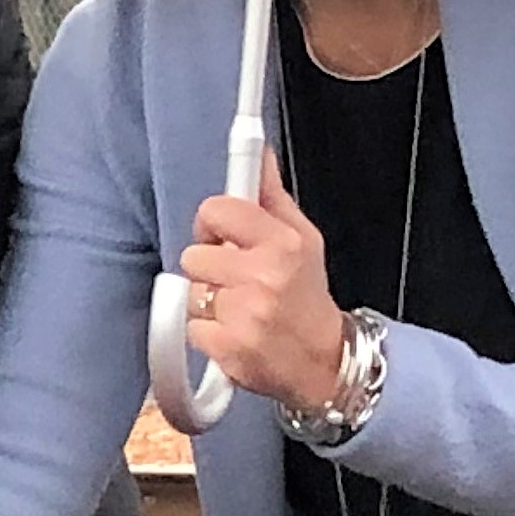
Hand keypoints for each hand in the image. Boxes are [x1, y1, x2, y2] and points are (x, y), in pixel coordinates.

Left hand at [181, 154, 347, 413]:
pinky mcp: (228, 347)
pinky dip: (207, 333)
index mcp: (282, 243)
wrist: (324, 361)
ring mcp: (245, 314)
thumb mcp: (303, 239)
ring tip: (239, 309)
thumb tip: (258, 154)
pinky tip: (235, 333)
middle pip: (194, 255)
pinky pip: (190, 327)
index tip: (222, 237)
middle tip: (237, 281)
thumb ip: (271, 197)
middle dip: (209, 268)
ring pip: (190, 293)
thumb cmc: (307, 297)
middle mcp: (264, 276)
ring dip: (207, 302)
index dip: (212, 224)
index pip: (216, 211)